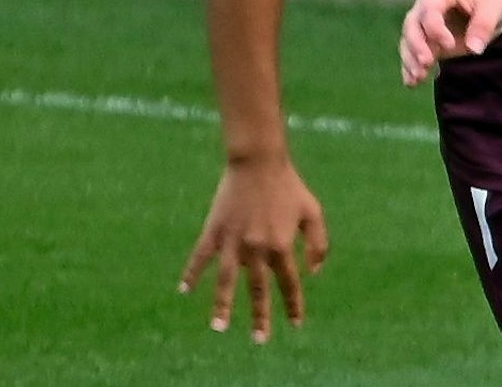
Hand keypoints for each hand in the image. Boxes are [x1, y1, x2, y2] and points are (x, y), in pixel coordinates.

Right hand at [178, 158, 328, 341]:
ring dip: (222, 306)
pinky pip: (200, 257)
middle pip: (258, 290)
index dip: (293, 304)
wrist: (258, 161)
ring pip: (226, 282)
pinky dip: (191, 274)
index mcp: (281, 245)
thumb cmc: (288, 186)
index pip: (289, 283)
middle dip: (260, 317)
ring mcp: (233, 241)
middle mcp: (256, 248)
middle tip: (260, 339)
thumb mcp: (312, 211)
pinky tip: (184, 290)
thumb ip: (317, 242)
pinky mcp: (214, 231)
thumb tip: (314, 272)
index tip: (295, 324)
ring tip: (219, 328)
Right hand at [399, 0, 501, 85]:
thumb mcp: (493, 7)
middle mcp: (425, 6)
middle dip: (416, 45)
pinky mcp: (426, 41)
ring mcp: (423, 24)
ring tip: (418, 78)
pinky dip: (411, 68)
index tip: (449, 46)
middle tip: (426, 63)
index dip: (435, 28)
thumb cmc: (491, 0)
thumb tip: (474, 49)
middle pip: (412, 24)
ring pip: (408, 41)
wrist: (489, 5)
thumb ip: (483, 26)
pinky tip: (412, 83)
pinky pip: (412, 54)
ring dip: (411, 60)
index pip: (429, 9)